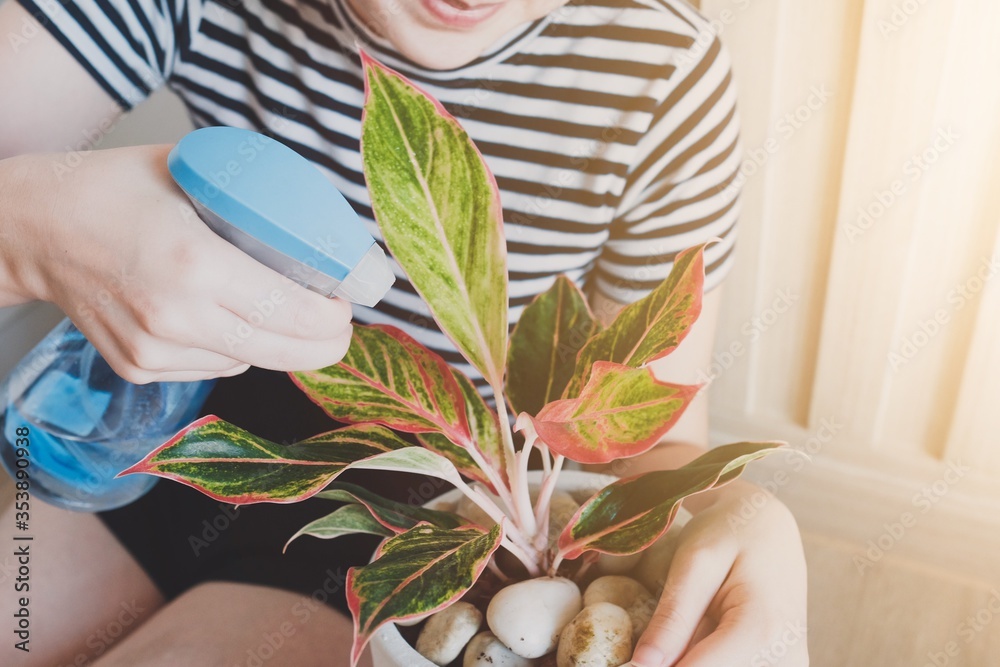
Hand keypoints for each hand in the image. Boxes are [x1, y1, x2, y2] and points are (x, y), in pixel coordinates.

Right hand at [6, 145, 352, 382]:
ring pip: (251, 365)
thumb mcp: (192, 171)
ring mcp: (155, 350)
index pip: (292, 313)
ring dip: (278, 345)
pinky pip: (214, 369)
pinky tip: (226, 320)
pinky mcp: (140, 368)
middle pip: (283, 353)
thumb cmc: (114, 189)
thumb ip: (251, 197)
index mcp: (196, 264)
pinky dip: (235, 351)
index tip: (345, 304)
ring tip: (280, 311)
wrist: (33, 228)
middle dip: (324, 345)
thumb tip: (317, 216)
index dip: (333, 319)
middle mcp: (177, 317)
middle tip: (337, 325)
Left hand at [630, 484, 807, 665]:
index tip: (625, 662)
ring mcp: (785, 664)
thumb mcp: (695, 562)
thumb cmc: (730, 531)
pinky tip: (693, 635)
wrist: (768, 523)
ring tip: (681, 624)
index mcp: (761, 630)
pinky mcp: (780, 665)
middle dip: (670, 662)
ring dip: (686, 659)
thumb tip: (642, 666)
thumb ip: (673, 617)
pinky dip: (703, 657)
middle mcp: (783, 657)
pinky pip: (730, 666)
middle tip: (651, 636)